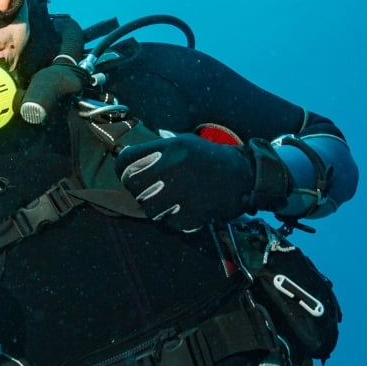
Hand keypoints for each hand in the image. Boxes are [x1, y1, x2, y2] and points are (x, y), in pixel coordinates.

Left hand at [116, 132, 253, 230]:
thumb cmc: (207, 159)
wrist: (244, 176)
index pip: (127, 159)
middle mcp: (177, 166)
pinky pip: (169, 222)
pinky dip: (173, 219)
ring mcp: (186, 191)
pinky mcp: (195, 212)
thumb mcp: (183, 143)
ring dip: (154, 207)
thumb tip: (125, 160)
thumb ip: (156, 151)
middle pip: (133, 184)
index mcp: (171, 147)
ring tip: (166, 202)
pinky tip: (183, 209)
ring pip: (148, 207)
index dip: (123, 170)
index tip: (127, 175)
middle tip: (146, 191)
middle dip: (136, 190)